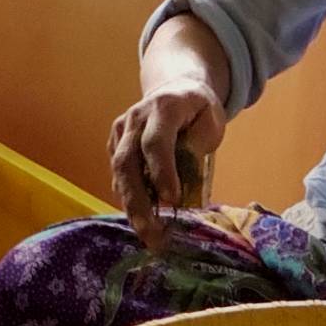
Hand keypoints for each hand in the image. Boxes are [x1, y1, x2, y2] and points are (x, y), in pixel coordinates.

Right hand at [107, 80, 226, 249]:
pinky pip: (118, 175)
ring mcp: (120, 130)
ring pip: (118, 173)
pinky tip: (142, 220)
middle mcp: (135, 118)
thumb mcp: (211, 120)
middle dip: (138, 201)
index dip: (162, 173)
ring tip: (148, 236)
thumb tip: (185, 182)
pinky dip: (128, 199)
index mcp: (163, 107)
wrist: (174, 89)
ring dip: (131, 207)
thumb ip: (199, 146)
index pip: (156, 142)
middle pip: (128, 162)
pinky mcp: (114, 143)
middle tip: (151, 232)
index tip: (172, 201)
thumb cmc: (198, 110)